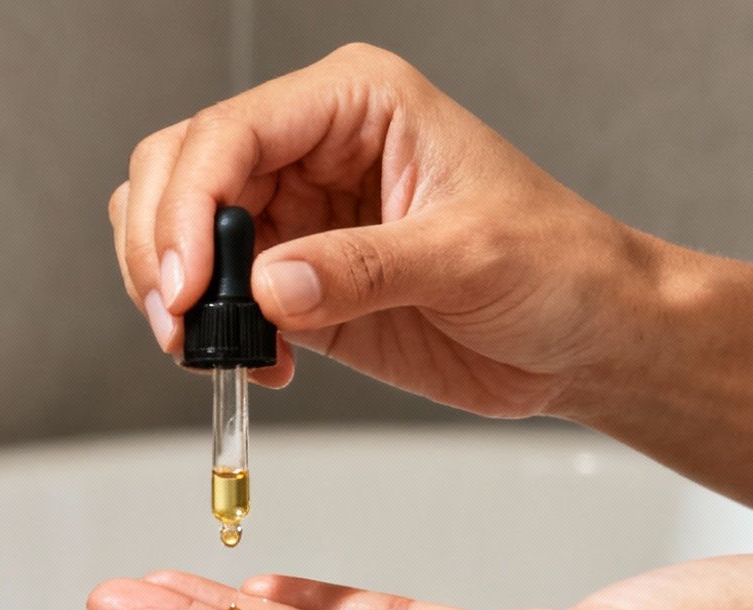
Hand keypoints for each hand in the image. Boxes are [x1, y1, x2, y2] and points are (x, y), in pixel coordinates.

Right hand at [108, 43, 662, 414]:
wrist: (588, 337)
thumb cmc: (559, 267)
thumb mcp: (469, 257)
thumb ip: (363, 268)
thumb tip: (270, 287)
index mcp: (355, 104)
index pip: (231, 133)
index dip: (190, 207)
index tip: (188, 284)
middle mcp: (312, 148)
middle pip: (178, 169)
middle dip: (163, 247)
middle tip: (181, 322)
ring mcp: (295, 215)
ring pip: (177, 229)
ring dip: (173, 292)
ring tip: (215, 348)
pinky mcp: (291, 281)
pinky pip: (215, 298)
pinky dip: (212, 335)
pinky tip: (264, 363)